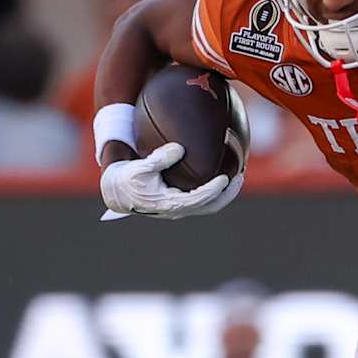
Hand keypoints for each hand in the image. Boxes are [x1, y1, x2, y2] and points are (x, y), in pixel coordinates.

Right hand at [99, 142, 239, 218]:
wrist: (117, 193)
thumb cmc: (128, 179)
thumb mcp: (140, 166)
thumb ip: (160, 158)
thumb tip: (180, 148)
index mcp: (170, 203)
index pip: (199, 199)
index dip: (214, 190)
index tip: (225, 177)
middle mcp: (178, 209)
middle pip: (210, 206)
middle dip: (228, 194)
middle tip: (240, 177)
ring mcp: (180, 208)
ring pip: (209, 205)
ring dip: (224, 194)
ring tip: (237, 176)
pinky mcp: (180, 203)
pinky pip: (203, 200)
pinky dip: (215, 191)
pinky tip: (222, 176)